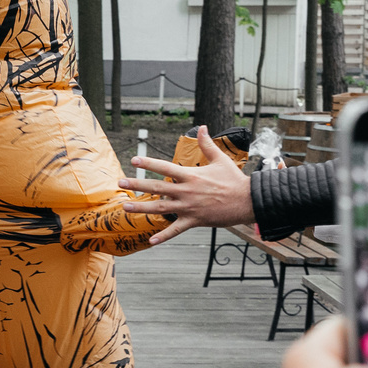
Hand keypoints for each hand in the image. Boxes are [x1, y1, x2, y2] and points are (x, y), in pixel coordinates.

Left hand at [132, 127, 252, 244]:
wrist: (247, 201)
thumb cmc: (234, 180)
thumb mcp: (220, 159)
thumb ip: (207, 144)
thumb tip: (202, 126)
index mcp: (191, 175)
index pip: (165, 167)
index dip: (149, 163)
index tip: (134, 160)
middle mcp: (186, 191)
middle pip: (157, 187)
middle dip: (137, 184)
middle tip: (120, 182)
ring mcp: (189, 207)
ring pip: (160, 208)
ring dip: (141, 208)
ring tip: (125, 207)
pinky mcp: (194, 221)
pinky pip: (176, 230)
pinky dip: (163, 236)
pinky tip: (150, 241)